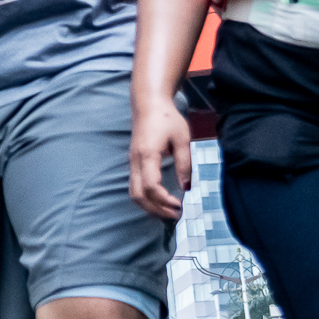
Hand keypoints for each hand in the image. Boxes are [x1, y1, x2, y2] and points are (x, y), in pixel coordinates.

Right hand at [129, 95, 191, 218]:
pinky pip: (135, 186)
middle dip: (155, 209)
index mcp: (147, 155)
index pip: (150, 186)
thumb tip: (186, 186)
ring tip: (168, 211)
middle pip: (137, 195)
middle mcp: (135, 161)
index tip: (180, 206)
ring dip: (149, 206)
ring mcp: (132, 162)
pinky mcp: (134, 162)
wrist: (148, 104)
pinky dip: (146, 198)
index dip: (164, 200)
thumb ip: (184, 163)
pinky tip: (161, 200)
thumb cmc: (166, 118)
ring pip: (133, 193)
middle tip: (176, 215)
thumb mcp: (182, 139)